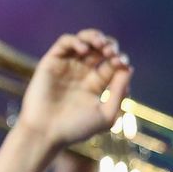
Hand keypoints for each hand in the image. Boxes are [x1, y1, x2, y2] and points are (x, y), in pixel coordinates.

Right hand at [17, 30, 131, 148]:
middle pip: (100, 47)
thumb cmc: (75, 130)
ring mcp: (65, 68)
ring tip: (100, 44)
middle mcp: (80, 74)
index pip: (112, 62)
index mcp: (94, 85)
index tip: (120, 64)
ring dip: (95, 36)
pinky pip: (64, 42)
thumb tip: (127, 68)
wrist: (45, 134)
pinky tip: (84, 50)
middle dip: (110, 45)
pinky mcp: (50, 64)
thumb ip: (119, 91)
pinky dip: (76, 40)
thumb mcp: (106, 114)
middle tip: (110, 52)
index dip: (120, 58)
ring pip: (83, 40)